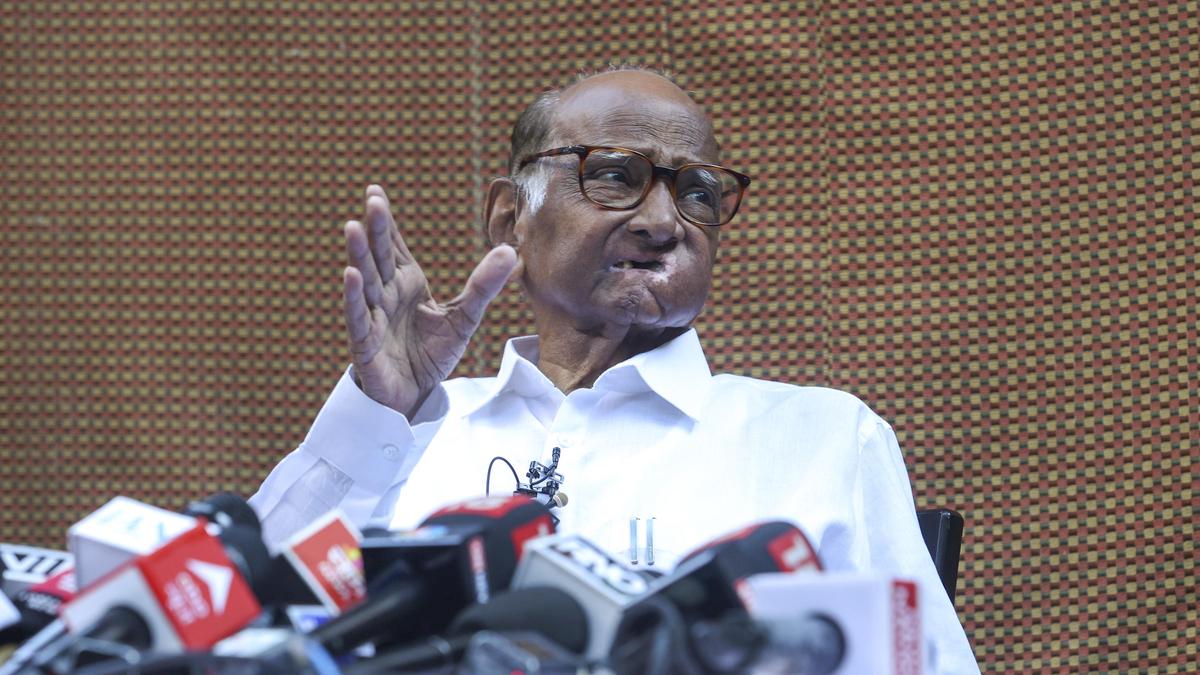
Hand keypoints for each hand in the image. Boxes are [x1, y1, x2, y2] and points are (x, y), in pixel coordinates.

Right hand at [341, 185, 517, 416]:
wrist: (414, 394)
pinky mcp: (365, 342)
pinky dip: (352, 296)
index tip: (375, 192)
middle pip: (379, 256)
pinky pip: (357, 316)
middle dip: (376, 228)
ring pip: (364, 281)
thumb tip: (509, 251)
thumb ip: (483, 285)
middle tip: (372, 199)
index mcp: (406, 283)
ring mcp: (373, 316)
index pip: (393, 246)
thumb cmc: (431, 354)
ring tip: (353, 227)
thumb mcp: (464, 317)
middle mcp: (385, 294)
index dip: (386, 222)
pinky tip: (350, 274)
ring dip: (358, 255)